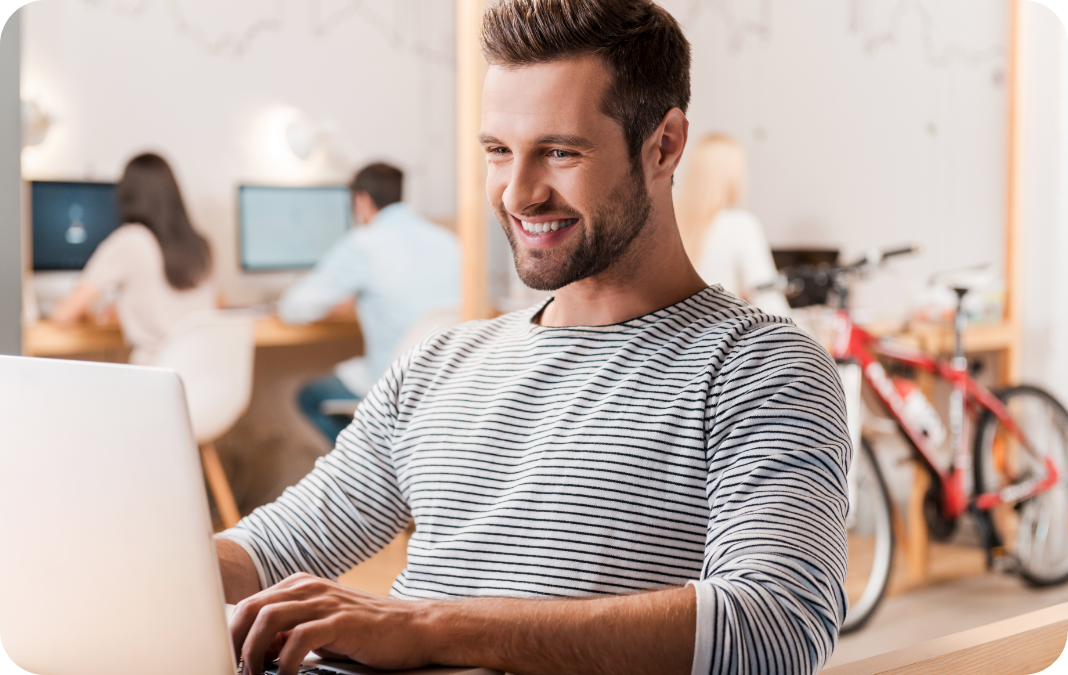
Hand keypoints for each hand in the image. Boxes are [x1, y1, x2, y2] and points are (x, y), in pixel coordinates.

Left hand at [229, 573, 437, 674]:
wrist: (416, 627)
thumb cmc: (368, 631)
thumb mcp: (321, 628)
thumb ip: (288, 633)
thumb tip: (255, 653)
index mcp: (299, 587)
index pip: (248, 606)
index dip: (231, 636)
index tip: (226, 661)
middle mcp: (308, 588)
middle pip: (250, 608)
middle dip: (234, 643)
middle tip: (238, 671)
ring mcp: (325, 602)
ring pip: (268, 620)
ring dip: (253, 652)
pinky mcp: (342, 621)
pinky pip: (300, 638)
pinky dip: (286, 662)